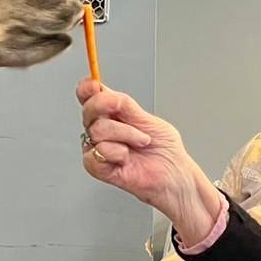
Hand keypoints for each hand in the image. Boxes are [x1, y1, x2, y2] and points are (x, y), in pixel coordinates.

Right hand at [77, 80, 222, 242]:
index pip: (88, 96)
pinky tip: (126, 159)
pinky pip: (97, 152)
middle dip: (108, 108)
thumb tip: (104, 91)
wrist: (173, 174)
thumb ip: (124, 105)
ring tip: (140, 143)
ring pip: (97, 130)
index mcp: (112, 113)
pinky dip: (116, 154)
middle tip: (130, 117)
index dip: (87, 88)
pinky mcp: (98, 167)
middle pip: (88, 110)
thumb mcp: (147, 119)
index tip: (94, 85)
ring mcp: (98, 147)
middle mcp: (102, 129)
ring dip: (126, 135)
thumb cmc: (164, 149)